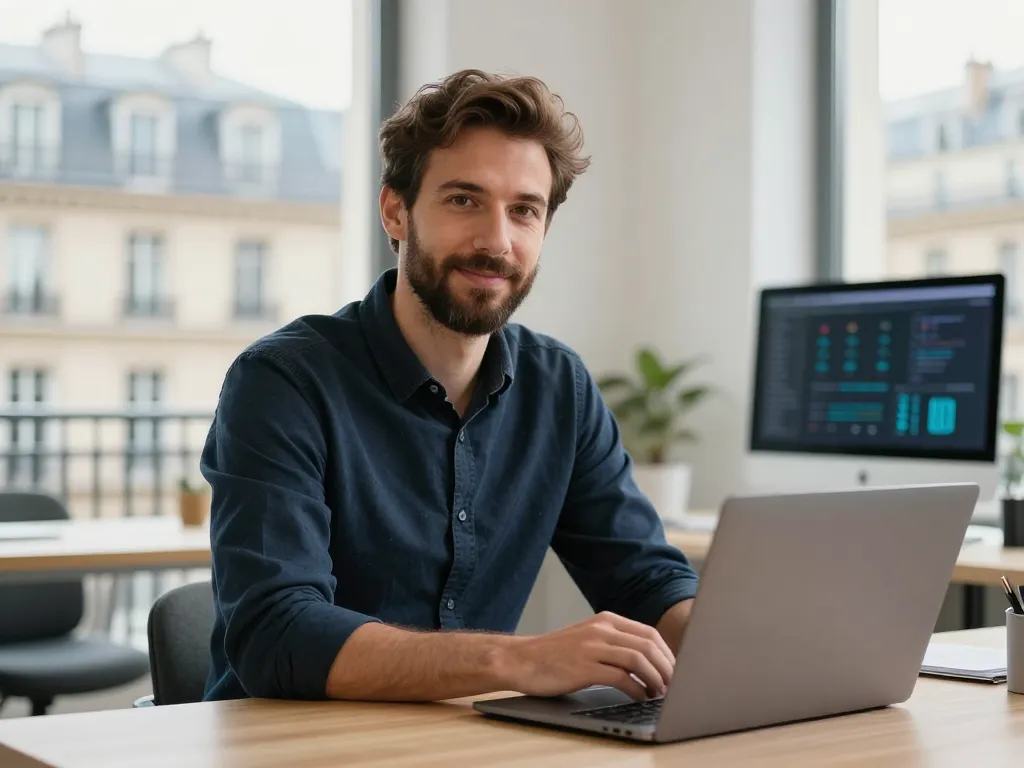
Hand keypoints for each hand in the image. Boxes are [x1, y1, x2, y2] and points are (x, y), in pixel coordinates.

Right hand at [501, 611, 674, 700]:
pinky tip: (638, 697)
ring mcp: (592, 646)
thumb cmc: (555, 655)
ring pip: (638, 659)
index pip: (649, 633)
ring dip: (655, 679)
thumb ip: (614, 644)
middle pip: (648, 645)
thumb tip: (649, 663)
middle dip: (667, 668)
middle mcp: (601, 629)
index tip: (676, 672)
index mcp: (605, 620)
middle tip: (674, 686)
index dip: (667, 654)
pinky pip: (620, 677)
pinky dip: (636, 689)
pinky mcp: (583, 667)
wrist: (520, 659)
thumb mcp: (588, 639)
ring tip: (660, 694)